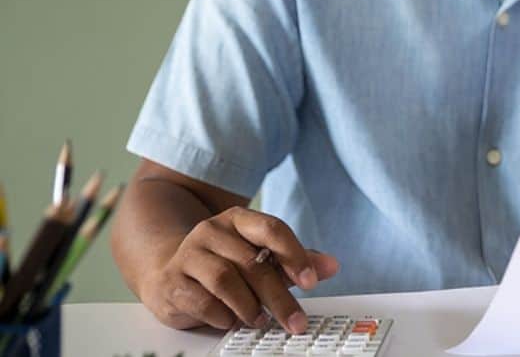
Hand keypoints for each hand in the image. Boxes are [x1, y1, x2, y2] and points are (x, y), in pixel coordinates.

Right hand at [140, 206, 338, 333]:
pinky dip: (222, 315)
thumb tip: (330, 266)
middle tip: (296, 320)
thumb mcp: (260, 255)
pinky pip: (201, 301)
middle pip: (252, 263)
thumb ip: (294, 260)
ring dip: (249, 306)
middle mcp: (212, 231)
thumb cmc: (223, 262)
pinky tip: (231, 320)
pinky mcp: (172, 281)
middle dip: (279, 296)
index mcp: (239, 219)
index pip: (272, 229)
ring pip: (225, 280)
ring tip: (261, 320)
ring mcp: (188, 254)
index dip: (295, 255)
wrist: (168, 269)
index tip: (311, 281)